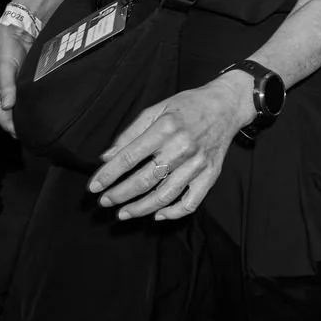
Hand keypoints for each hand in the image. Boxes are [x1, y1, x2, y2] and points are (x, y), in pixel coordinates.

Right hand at [0, 22, 31, 134]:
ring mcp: (11, 96)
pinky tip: (42, 109)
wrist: (18, 33)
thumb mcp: (4, 66)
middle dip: (24, 125)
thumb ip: (7, 86)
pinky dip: (32, 108)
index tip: (31, 131)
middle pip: (11, 121)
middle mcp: (0, 100)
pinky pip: (26, 105)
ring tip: (43, 120)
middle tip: (41, 127)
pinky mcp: (20, 90)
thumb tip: (8, 105)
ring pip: (19, 115)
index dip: (17, 128)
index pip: (4, 121)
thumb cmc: (6, 46)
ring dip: (29, 117)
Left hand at [88, 73, 250, 220]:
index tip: (94, 187)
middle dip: (120, 194)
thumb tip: (107, 157)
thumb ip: (131, 133)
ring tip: (123, 213)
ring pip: (165, 195)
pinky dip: (174, 213)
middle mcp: (182, 147)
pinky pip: (191, 202)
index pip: (130, 157)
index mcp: (166, 128)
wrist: (226, 105)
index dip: (108, 174)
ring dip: (140, 208)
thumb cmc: (188, 105)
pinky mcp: (210, 174)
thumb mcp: (156, 109)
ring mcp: (198, 164)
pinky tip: (157, 215)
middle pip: (144, 180)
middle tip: (104, 203)